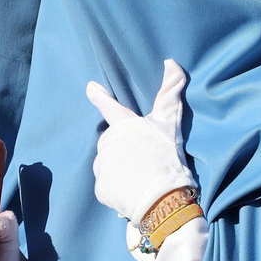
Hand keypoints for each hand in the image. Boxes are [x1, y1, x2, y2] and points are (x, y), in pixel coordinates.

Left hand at [85, 59, 196, 222]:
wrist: (160, 198)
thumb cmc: (165, 156)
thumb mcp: (170, 122)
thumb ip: (171, 91)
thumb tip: (170, 61)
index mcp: (122, 125)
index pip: (107, 106)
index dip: (98, 96)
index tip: (90, 87)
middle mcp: (107, 142)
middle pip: (114, 142)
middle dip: (126, 148)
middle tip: (146, 159)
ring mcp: (102, 166)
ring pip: (110, 164)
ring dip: (122, 168)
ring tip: (142, 177)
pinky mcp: (100, 188)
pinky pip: (108, 186)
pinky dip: (118, 188)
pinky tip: (133, 190)